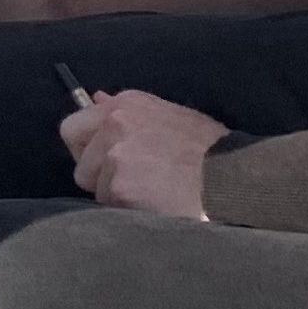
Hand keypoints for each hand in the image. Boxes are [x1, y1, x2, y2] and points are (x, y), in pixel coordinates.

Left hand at [58, 90, 225, 219]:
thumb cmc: (209, 152)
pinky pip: (112, 207)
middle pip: (80, 163)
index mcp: (125, 104)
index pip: (73, 128)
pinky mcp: (120, 186)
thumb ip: (130, 113)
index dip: (87, 151)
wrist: (234, 179)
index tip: (107, 163)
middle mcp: (115, 123)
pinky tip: (158, 204)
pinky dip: (131, 211)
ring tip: (155, 192)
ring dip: (119, 196)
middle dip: (99, 178)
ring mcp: (116, 155)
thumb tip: (95, 97)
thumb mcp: (170, 118)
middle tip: (135, 183)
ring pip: (96, 189)